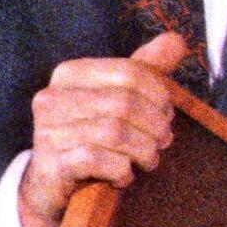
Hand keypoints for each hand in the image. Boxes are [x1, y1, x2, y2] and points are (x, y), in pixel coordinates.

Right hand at [17, 31, 189, 226]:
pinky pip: (99, 160)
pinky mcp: (51, 164)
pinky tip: (124, 175)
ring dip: (144, 150)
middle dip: (155, 125)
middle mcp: (53, 97)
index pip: (129, 71)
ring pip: (116, 132)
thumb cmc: (90, 135)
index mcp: (71, 74)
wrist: (50, 185)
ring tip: (149, 159)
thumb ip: (145, 69)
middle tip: (163, 141)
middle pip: (126, 102)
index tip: (167, 114)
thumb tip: (177, 40)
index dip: (159, 94)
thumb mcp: (117, 97)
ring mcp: (48, 131)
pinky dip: (121, 170)